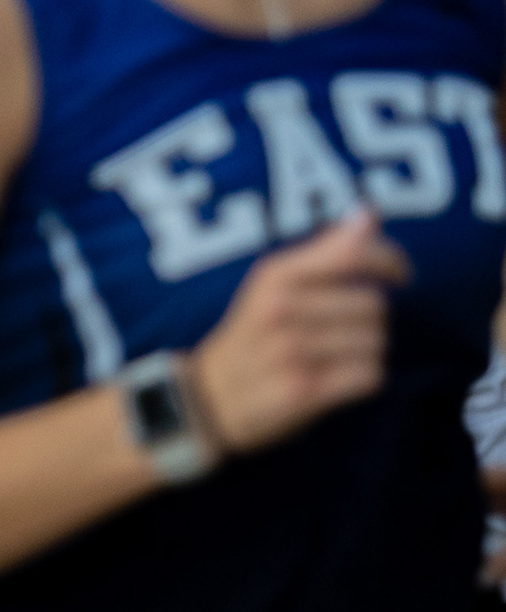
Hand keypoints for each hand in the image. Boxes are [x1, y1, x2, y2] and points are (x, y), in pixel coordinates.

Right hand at [189, 209, 410, 454]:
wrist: (210, 396)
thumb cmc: (254, 333)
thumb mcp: (274, 283)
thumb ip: (325, 250)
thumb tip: (368, 216)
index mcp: (275, 276)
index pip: (352, 253)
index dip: (389, 260)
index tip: (401, 274)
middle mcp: (281, 309)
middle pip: (373, 304)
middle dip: (372, 317)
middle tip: (348, 327)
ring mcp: (292, 351)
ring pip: (375, 341)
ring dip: (368, 349)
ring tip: (339, 354)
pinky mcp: (304, 391)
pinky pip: (369, 375)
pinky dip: (365, 377)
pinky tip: (341, 377)